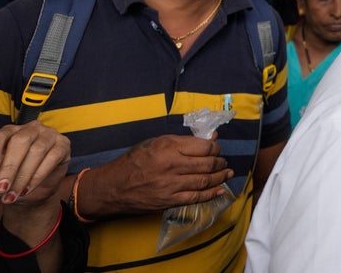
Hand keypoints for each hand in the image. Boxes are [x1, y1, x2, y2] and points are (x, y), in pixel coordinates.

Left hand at [0, 122, 69, 206]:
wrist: (27, 194)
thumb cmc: (3, 180)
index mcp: (7, 133)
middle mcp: (28, 129)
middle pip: (20, 142)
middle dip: (10, 168)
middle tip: (1, 189)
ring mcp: (48, 134)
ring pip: (37, 150)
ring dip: (24, 176)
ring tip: (13, 194)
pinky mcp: (63, 145)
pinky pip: (53, 156)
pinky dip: (39, 175)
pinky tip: (28, 189)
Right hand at [83, 134, 232, 217]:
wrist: (112, 187)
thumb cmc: (134, 161)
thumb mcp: (156, 142)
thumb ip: (183, 141)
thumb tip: (211, 138)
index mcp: (168, 147)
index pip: (203, 147)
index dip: (215, 148)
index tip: (217, 149)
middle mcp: (171, 166)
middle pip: (207, 164)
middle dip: (220, 162)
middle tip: (224, 162)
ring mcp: (170, 185)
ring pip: (204, 181)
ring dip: (220, 177)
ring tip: (227, 173)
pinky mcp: (168, 201)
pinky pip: (195, 198)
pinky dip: (210, 194)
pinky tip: (220, 190)